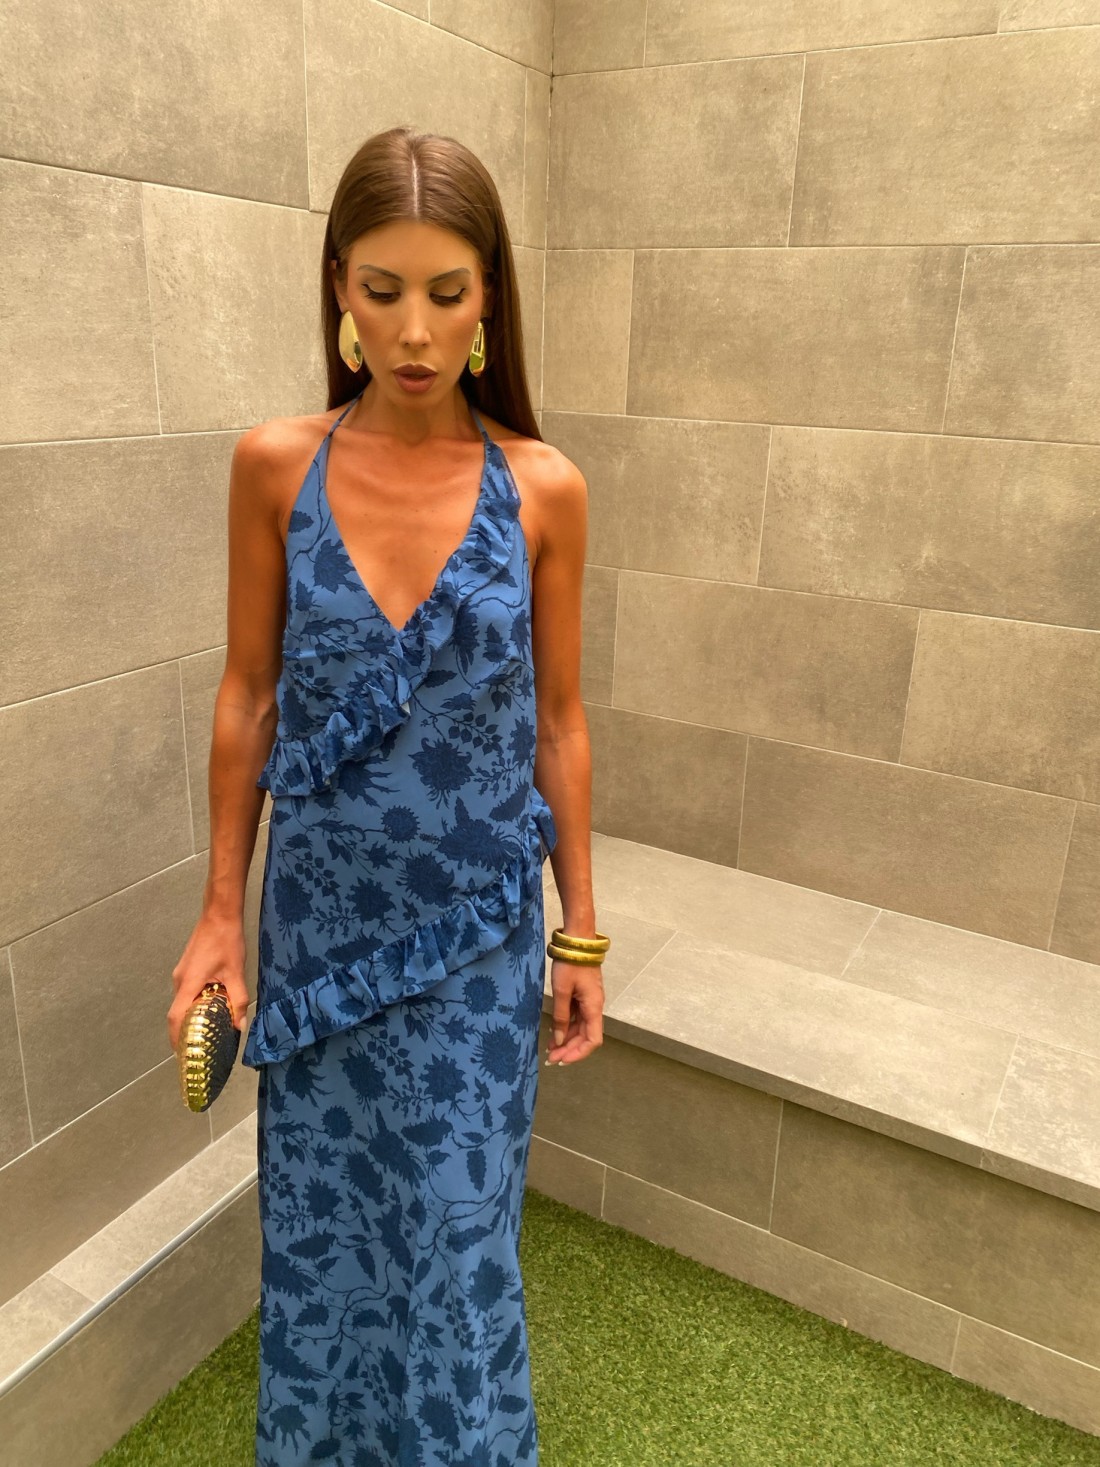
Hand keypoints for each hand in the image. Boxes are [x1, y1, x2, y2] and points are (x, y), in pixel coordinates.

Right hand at [168, 910, 249, 1052]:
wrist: (219, 914)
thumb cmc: (226, 941)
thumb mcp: (236, 973)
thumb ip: (237, 1000)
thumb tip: (240, 1025)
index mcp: (188, 983)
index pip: (175, 1017)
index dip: (177, 1037)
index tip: (183, 1053)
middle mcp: (180, 980)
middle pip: (177, 1012)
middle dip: (184, 1032)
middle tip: (197, 1048)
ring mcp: (181, 973)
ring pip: (182, 1002)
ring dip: (190, 1017)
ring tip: (204, 1033)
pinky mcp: (187, 968)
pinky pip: (186, 992)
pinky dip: (193, 1004)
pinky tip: (208, 1009)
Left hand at [546, 959, 603, 1064]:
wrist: (577, 940)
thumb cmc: (570, 965)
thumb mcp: (562, 991)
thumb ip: (561, 1017)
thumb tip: (558, 1040)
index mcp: (594, 1008)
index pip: (593, 1041)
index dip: (579, 1054)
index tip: (562, 1060)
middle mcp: (594, 1007)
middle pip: (585, 1036)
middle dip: (569, 1049)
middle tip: (550, 1058)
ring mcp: (589, 1001)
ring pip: (580, 1028)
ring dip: (566, 1040)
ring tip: (549, 1048)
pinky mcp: (582, 996)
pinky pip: (576, 1017)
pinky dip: (566, 1027)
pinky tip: (553, 1032)